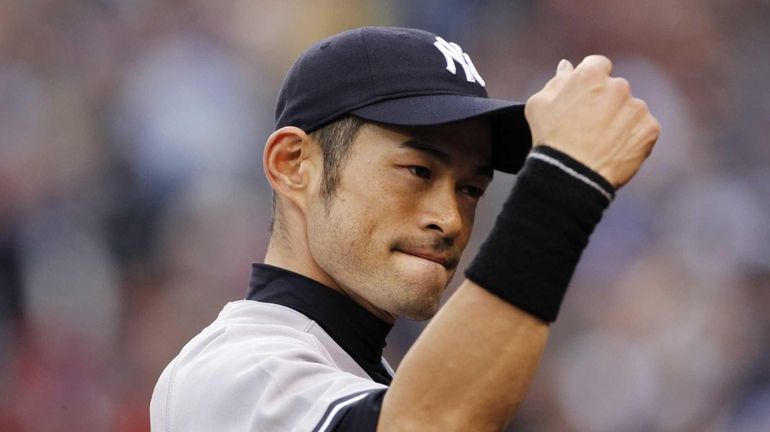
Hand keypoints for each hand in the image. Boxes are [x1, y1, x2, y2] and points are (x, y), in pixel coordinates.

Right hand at [524, 55, 660, 188]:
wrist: (572, 176)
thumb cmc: (550, 139)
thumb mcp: (539, 105)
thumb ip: (556, 81)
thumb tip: (567, 66)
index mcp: (591, 75)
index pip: (598, 65)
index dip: (591, 81)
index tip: (585, 97)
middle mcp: (618, 86)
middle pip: (615, 88)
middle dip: (605, 102)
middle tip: (589, 127)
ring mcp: (637, 107)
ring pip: (630, 109)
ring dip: (620, 120)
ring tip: (601, 143)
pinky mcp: (650, 129)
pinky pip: (642, 129)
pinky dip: (632, 138)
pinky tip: (614, 150)